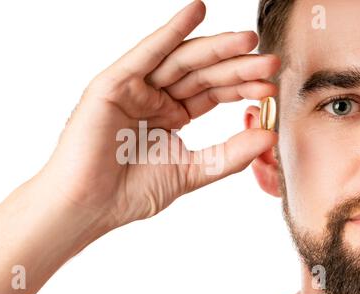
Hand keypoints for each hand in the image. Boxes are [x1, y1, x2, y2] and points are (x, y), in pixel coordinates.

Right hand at [40, 0, 279, 231]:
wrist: (89, 207)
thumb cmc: (130, 193)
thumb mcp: (191, 171)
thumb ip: (229, 155)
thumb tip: (269, 136)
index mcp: (172, 117)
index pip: (213, 93)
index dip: (242, 88)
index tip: (270, 87)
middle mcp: (155, 99)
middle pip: (202, 74)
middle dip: (236, 66)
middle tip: (269, 61)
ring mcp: (134, 89)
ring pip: (180, 61)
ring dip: (214, 47)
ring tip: (246, 40)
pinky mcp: (113, 84)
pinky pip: (145, 54)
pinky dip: (170, 32)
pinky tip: (196, 11)